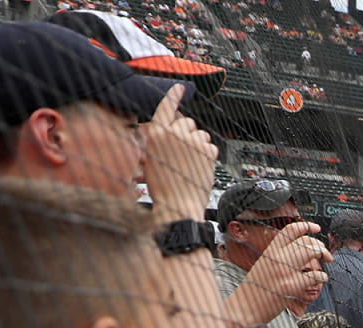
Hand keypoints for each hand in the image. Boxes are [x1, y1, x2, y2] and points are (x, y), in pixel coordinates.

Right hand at [142, 84, 215, 220]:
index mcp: (156, 133)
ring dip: (197, 143)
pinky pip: (210, 145)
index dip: (174, 96)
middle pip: (186, 121)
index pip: (166, 107)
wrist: (178, 205)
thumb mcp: (152, 157)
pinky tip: (198, 167)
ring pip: (200, 133)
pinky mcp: (208, 150)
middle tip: (182, 151)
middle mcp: (175, 133)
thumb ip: (163, 138)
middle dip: (186, 132)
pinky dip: (207, 154)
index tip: (180, 88)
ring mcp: (193, 141)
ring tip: (189, 162)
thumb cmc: (163, 186)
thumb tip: (179, 125)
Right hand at [246, 221, 333, 308]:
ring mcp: (284, 271)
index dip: (305, 226)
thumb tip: (297, 251)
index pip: (289, 231)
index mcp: (269, 251)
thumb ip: (278, 257)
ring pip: (312, 252)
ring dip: (324, 254)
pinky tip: (322, 278)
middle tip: (324, 252)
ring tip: (327, 260)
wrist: (243, 309)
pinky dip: (323, 276)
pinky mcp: (291, 286)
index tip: (316, 228)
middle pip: (305, 241)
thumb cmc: (254, 290)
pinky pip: (315, 275)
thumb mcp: (262, 266)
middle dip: (320, 245)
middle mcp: (277, 258)